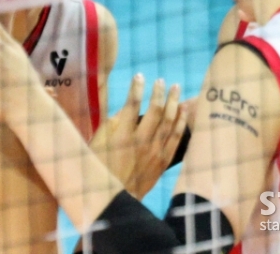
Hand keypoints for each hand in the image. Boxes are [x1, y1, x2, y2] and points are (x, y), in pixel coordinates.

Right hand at [91, 73, 186, 198]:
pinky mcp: (163, 162)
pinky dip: (181, 121)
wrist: (113, 203)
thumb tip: (124, 110)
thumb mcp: (96, 147)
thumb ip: (110, 125)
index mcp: (122, 136)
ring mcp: (155, 152)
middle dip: (159, 92)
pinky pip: (176, 138)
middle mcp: (141, 141)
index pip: (132, 103)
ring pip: (170, 121)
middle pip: (156, 110)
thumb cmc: (100, 172)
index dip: (137, 87)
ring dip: (174, 101)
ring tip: (176, 88)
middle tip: (161, 80)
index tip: (140, 76)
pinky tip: (184, 110)